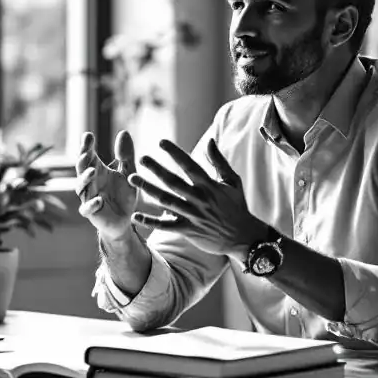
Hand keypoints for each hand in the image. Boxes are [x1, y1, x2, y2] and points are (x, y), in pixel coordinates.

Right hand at [74, 130, 139, 240]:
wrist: (125, 221)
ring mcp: (88, 197)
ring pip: (81, 187)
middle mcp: (89, 183)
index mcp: (97, 170)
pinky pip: (87, 209)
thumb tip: (124, 132)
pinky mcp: (92, 213)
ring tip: (92, 171)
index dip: (87, 146)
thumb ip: (126, 155)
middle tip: (86, 152)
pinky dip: (91, 204)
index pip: (88, 155)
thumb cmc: (123, 195)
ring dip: (85, 179)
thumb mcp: (128, 173)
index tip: (88, 135)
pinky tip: (99, 200)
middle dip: (83, 160)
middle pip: (81, 169)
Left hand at [127, 138, 264, 256]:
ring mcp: (193, 215)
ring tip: (132, 178)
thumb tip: (210, 140)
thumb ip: (219, 161)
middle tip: (141, 158)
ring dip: (148, 189)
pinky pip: (166, 226)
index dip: (175, 153)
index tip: (161, 142)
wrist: (244, 237)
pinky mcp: (188, 231)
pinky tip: (135, 216)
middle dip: (156, 169)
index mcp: (209, 186)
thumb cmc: (237, 206)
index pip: (190, 166)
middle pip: (174, 182)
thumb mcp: (232, 181)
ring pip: (166, 200)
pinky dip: (150, 221)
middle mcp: (199, 199)